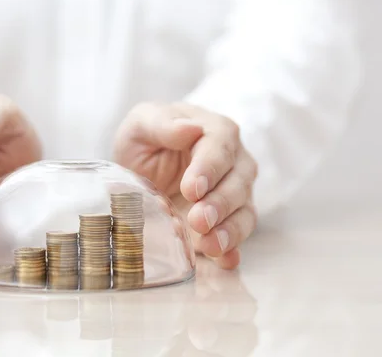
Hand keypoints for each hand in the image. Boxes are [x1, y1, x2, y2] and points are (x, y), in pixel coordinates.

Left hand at [113, 102, 257, 268]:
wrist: (142, 166)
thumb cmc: (146, 139)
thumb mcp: (142, 123)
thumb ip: (162, 123)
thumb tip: (190, 128)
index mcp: (214, 131)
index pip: (219, 146)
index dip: (209, 168)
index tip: (192, 188)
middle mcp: (233, 162)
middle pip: (237, 182)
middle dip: (219, 203)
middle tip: (198, 220)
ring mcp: (233, 193)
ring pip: (244, 211)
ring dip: (229, 230)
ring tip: (209, 246)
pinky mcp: (226, 222)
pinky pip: (237, 236)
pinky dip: (232, 250)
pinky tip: (223, 261)